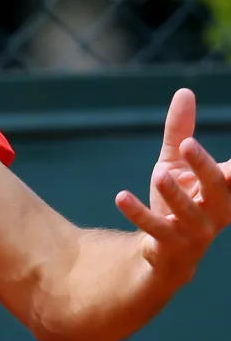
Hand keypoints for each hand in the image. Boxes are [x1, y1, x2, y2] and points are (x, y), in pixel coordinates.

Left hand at [116, 88, 230, 281]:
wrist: (166, 249)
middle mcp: (216, 211)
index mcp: (224, 190)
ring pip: (187, 211)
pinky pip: (154, 229)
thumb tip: (184, 92)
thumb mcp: (176, 162)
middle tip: (187, 144)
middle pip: (215, 187)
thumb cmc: (179, 198)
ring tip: (158, 173)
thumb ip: (180, 130)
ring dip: (173, 192)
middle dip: (203, 165)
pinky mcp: (170, 244)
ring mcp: (195, 231)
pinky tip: (121, 196)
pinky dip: (138, 213)